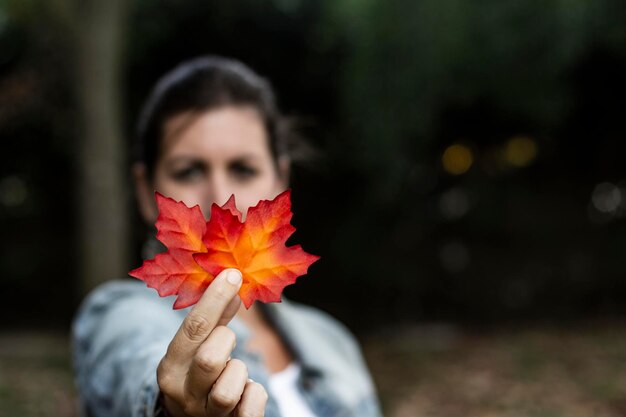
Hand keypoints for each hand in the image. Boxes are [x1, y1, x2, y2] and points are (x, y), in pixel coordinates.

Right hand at [157, 269, 267, 416]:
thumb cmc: (197, 377)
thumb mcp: (197, 349)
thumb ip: (216, 319)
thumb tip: (234, 282)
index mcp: (170, 368)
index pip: (193, 328)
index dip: (215, 298)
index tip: (233, 275)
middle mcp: (183, 394)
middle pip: (209, 360)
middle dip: (226, 341)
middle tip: (227, 341)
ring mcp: (205, 415)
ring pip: (228, 390)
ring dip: (239, 372)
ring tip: (233, 372)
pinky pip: (251, 407)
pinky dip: (254, 394)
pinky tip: (246, 391)